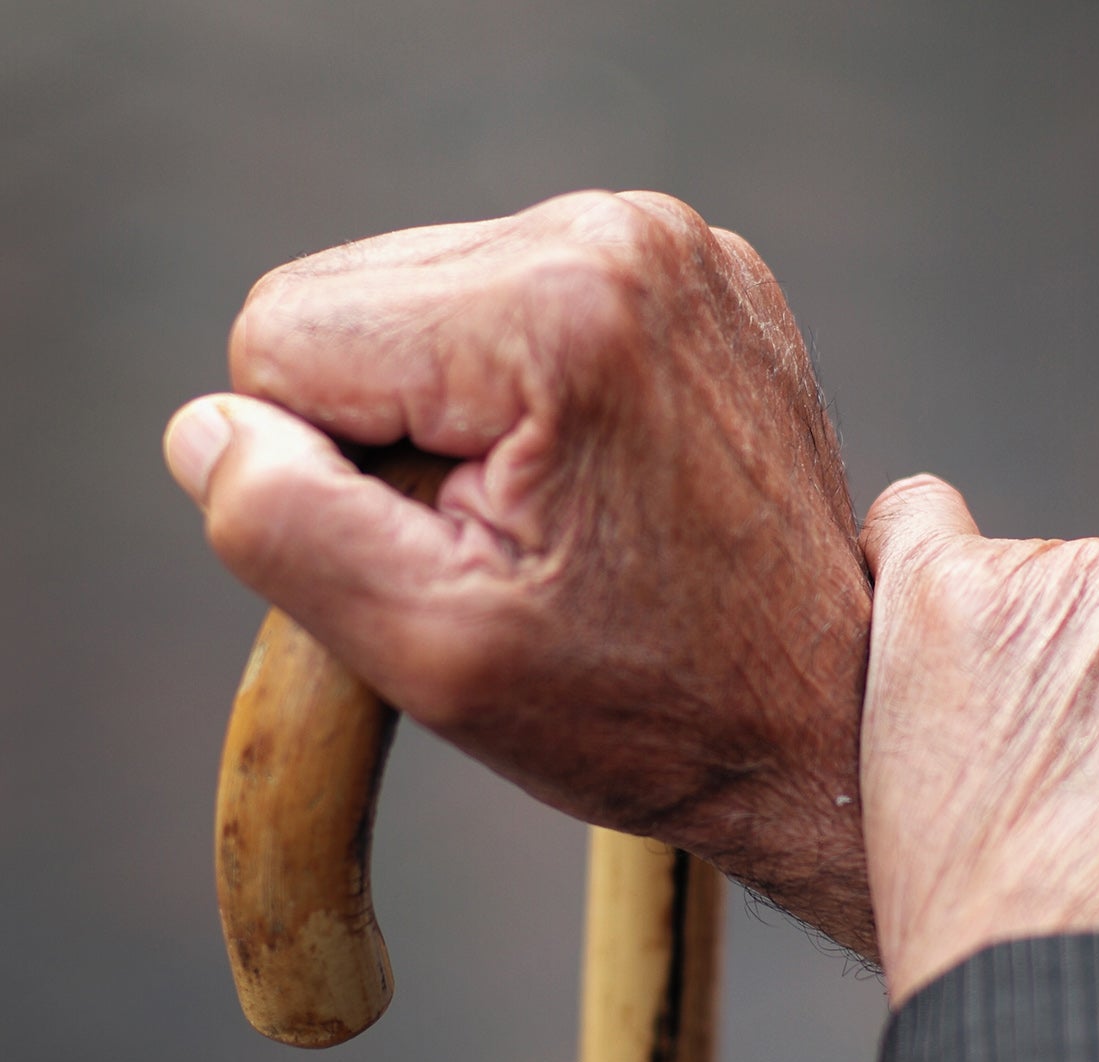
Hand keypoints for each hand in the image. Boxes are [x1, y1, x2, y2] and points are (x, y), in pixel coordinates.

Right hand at [163, 191, 874, 954]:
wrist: (819, 723)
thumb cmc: (648, 707)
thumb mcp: (433, 649)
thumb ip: (281, 521)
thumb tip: (214, 426)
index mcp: (553, 308)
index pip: (281, 336)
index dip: (323, 472)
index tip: (443, 551)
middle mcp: (622, 235)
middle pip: (353, 302)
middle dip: (391, 434)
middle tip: (507, 544)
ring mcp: (675, 245)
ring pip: (426, 300)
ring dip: (455, 414)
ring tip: (561, 518)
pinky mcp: (697, 274)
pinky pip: (520, 303)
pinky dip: (527, 392)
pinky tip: (601, 479)